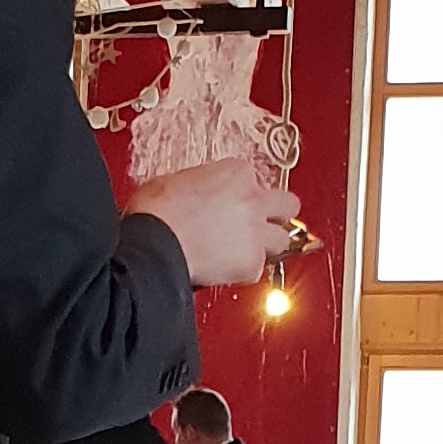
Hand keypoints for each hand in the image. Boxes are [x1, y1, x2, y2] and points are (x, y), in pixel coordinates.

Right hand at [129, 155, 300, 289]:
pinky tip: (227, 269)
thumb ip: (196, 183)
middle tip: (265, 220)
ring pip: (282, 239)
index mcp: (236, 173)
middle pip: (287, 205)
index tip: (232, 201)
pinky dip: (244, 270)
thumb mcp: (172, 181)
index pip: (253, 179)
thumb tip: (191, 192)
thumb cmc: (156, 215)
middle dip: (278, 213)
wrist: (155, 248)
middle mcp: (253, 200)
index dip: (241, 192)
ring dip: (267, 244)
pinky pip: (257, 268)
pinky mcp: (251, 263)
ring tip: (248, 249)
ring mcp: (255, 233)